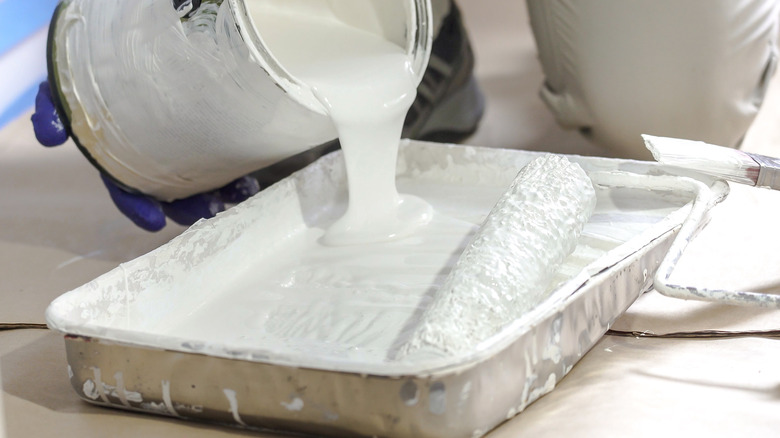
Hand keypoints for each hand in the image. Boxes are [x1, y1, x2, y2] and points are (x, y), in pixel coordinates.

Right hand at [31, 82, 259, 231]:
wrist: (132, 48)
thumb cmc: (99, 73)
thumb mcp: (68, 89)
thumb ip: (56, 111)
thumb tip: (47, 136)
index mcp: (123, 157)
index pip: (128, 190)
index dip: (138, 208)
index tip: (155, 222)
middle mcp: (156, 158)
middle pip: (173, 192)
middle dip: (191, 207)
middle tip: (209, 210)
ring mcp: (187, 148)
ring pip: (205, 180)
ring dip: (222, 193)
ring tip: (239, 194)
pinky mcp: (213, 136)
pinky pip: (229, 160)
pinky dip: (239, 173)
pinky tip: (249, 178)